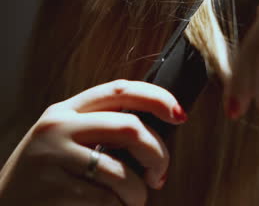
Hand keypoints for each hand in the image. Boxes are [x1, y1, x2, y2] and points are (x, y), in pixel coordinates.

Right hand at [0, 80, 186, 205]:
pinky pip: (106, 199)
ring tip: (136, 199)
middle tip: (160, 174)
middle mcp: (58, 126)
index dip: (157, 98)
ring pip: (121, 171)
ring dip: (139, 192)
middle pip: (129, 127)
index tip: (180, 115)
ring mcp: (52, 157)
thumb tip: (160, 130)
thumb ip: (104, 128)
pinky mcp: (52, 189)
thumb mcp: (69, 140)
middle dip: (157, 153)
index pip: (121, 90)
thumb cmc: (52, 174)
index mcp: (67, 110)